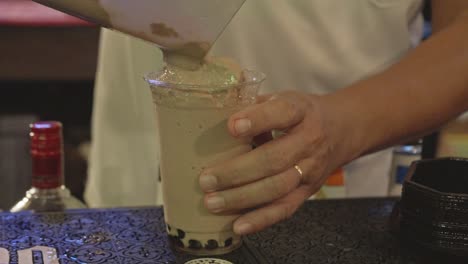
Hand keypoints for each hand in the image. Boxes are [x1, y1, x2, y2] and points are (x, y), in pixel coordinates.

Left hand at [199, 91, 355, 234]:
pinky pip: (285, 208)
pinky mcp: (308, 191)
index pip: (282, 112)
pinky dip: (261, 219)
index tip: (231, 126)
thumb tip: (213, 118)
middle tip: (207, 179)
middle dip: (237, 171)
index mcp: (300, 110)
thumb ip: (253, 106)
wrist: (341, 130)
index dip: (257, 119)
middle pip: (274, 159)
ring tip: (213, 202)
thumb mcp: (282, 99)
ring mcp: (310, 169)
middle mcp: (309, 141)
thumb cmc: (300, 114)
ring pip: (277, 187)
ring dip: (242, 198)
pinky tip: (238, 225)